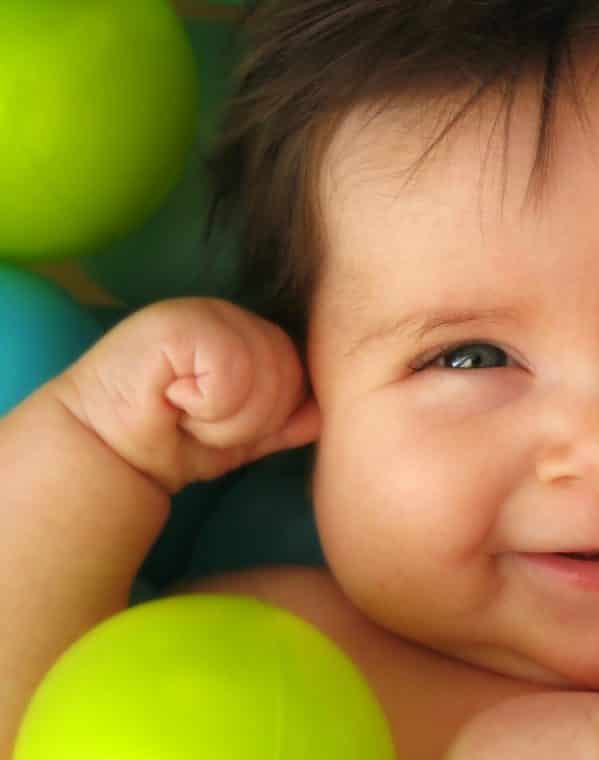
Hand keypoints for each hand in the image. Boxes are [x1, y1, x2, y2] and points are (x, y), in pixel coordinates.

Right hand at [53, 297, 318, 493]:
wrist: (110, 448)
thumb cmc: (174, 439)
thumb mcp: (245, 433)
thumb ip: (289, 419)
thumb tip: (327, 411)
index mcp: (252, 333)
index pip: (300, 372)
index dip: (271, 413)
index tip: (223, 423)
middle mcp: (233, 314)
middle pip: (288, 374)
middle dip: (249, 419)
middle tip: (200, 420)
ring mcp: (206, 311)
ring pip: (263, 377)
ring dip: (225, 417)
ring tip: (185, 411)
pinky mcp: (181, 322)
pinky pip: (230, 374)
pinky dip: (206, 405)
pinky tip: (173, 400)